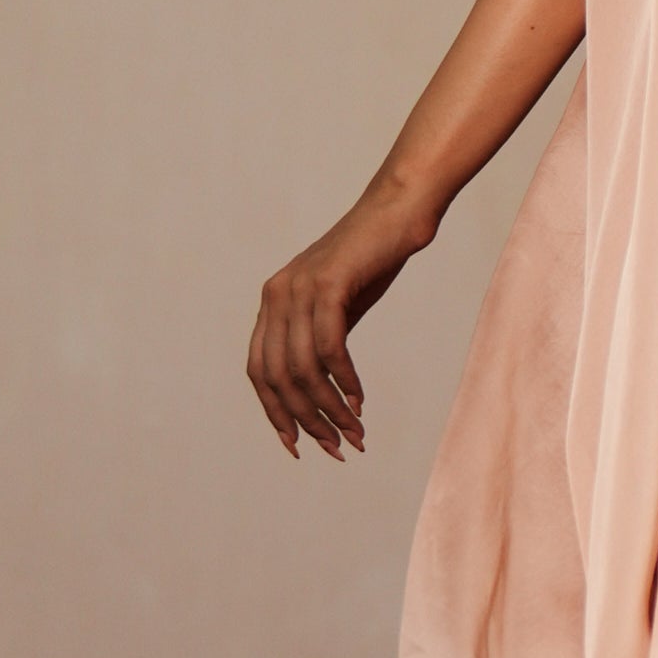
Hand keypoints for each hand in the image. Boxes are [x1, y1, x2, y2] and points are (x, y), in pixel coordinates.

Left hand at [248, 178, 432, 459]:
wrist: (398, 211)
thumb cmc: (373, 258)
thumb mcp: (337, 305)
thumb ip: (318, 338)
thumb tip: (317, 387)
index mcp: (272, 302)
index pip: (259, 372)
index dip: (275, 413)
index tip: (299, 445)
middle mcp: (276, 295)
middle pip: (277, 378)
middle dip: (306, 420)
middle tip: (337, 446)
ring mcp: (299, 288)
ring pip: (302, 369)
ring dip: (330, 408)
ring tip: (355, 431)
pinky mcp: (328, 285)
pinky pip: (329, 348)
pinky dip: (344, 381)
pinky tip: (360, 399)